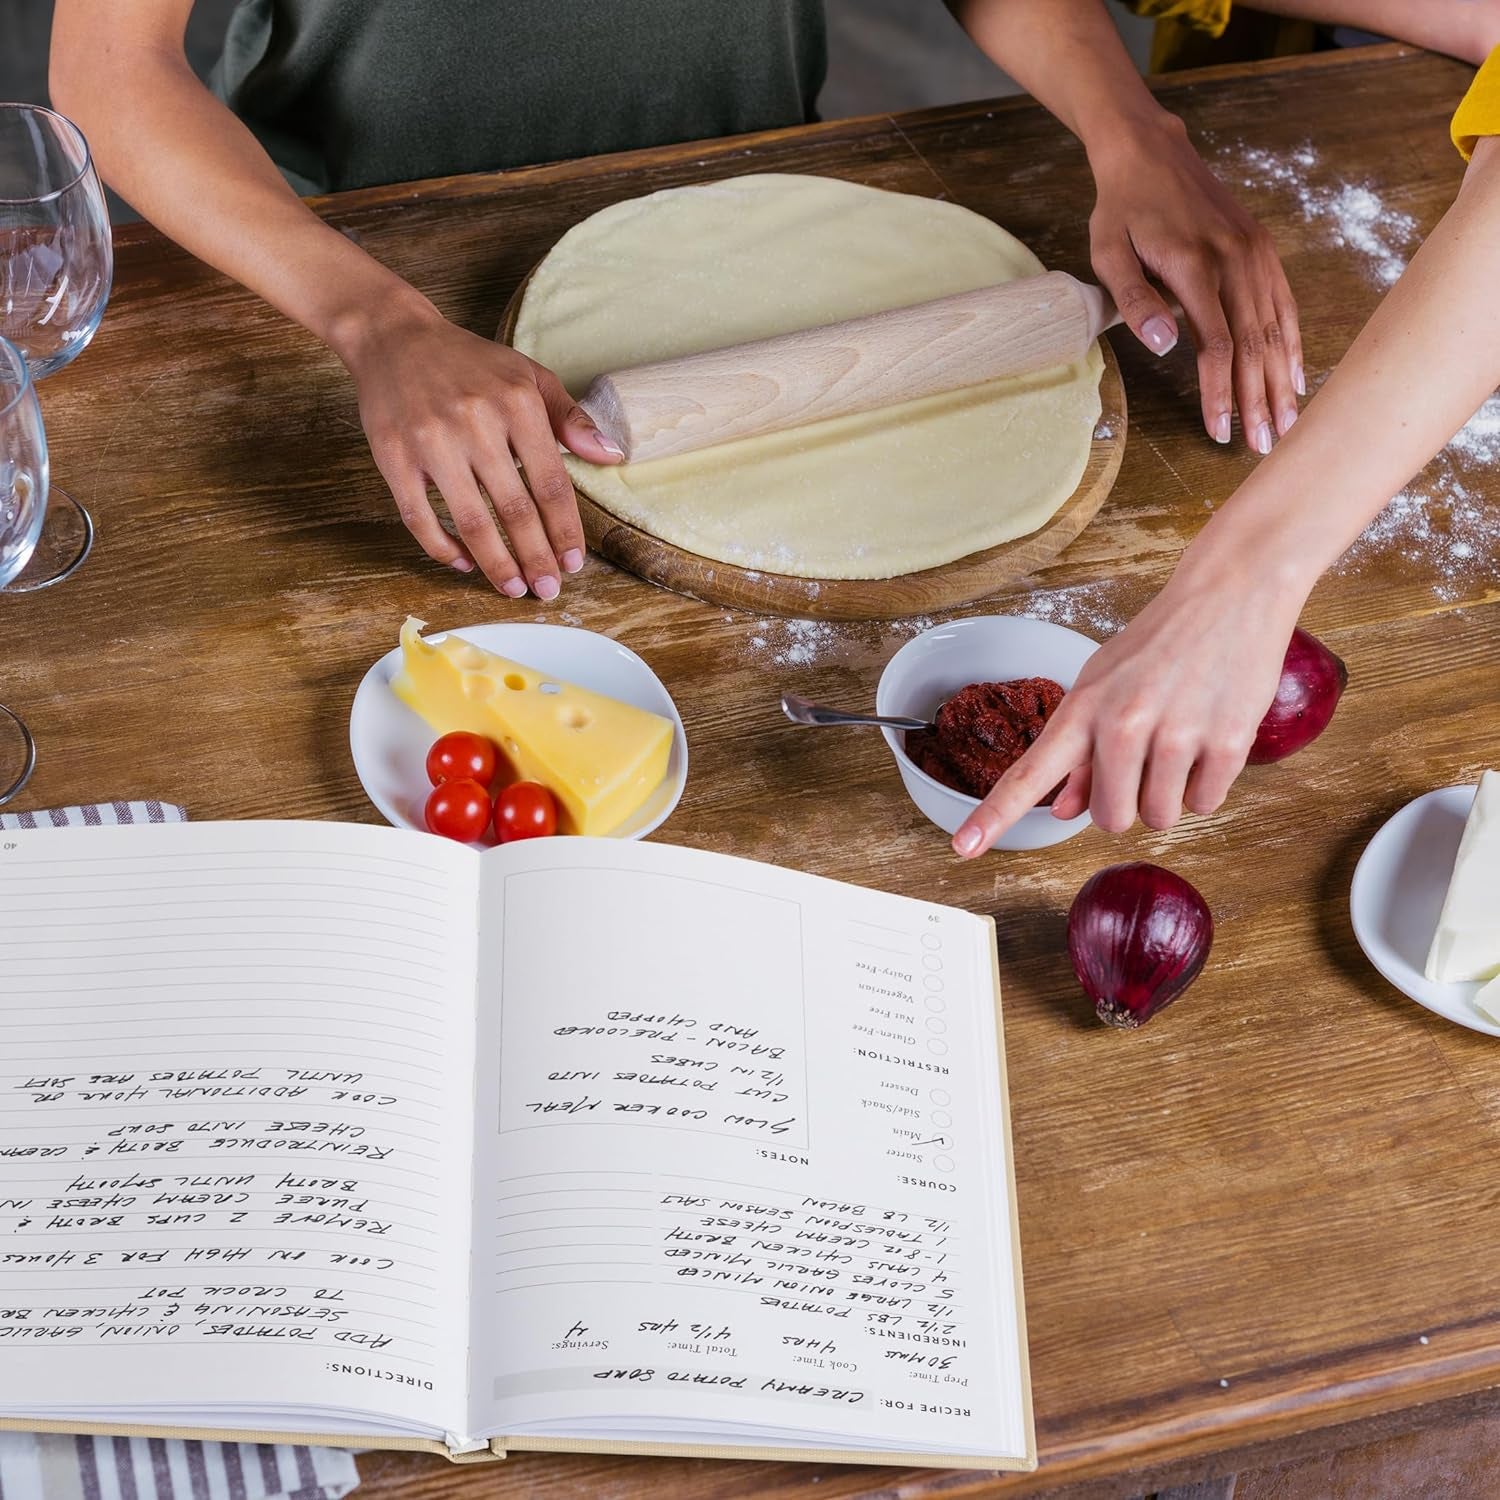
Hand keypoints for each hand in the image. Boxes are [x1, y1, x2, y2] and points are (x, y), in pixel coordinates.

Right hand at [342, 299, 620, 597]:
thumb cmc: (471, 364)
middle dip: (536, 558)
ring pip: (471, 520)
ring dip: (496, 563)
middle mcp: (475, 422)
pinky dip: (444, 547)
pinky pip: (420, 517)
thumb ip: (571, 418)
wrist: (394, 338)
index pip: (551, 483)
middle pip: (514, 509)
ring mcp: (431, 441)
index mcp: (516, 404)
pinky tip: (465, 562)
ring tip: (513, 588)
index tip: (573, 563)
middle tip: (547, 590)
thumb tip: (611, 455)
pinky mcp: (394, 457)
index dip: (565, 530)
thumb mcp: (529, 376)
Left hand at [951, 570, 1298, 855]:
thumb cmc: (1158, 644)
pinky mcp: (1228, 743)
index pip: (1029, 775)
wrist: (1232, 594)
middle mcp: (1123, 725)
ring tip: (1179, 742)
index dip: (993, 817)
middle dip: (1125, 803)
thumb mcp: (1103, 684)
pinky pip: (1204, 804)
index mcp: (1082, 709)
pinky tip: (1209, 738)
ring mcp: (1177, 735)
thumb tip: (1062, 810)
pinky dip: (1206, 784)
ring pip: (1159, 818)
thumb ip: (1081, 753)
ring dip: (1169, 795)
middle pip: (1109, 819)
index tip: (963, 849)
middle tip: (1143, 757)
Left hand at [1087, 110, 1303, 453]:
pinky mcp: (1261, 248)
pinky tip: (1296, 376)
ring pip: (1276, 328)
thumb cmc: (1122, 209)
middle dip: (1259, 399)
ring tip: (1286, 422)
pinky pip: (1284, 303)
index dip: (1221, 393)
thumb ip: (1136, 302)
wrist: (1150, 151)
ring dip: (1282, 379)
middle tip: (1264, 445)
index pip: (1216, 346)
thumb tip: (1165, 345)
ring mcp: (1253, 252)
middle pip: (1254, 344)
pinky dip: (1293, 343)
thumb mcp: (1109, 254)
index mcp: (1195, 267)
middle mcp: (1234, 260)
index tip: (1220, 431)